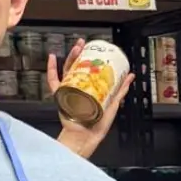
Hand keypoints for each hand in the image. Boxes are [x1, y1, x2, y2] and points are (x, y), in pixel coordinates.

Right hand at [49, 37, 134, 159]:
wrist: (86, 136)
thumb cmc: (97, 125)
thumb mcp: (112, 104)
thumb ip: (120, 91)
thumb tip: (129, 77)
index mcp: (89, 91)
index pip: (89, 72)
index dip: (91, 60)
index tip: (95, 50)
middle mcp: (77, 89)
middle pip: (77, 67)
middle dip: (80, 54)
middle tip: (83, 44)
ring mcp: (68, 91)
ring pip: (67, 70)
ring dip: (70, 57)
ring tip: (76, 47)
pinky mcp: (60, 96)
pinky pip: (53, 81)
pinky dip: (51, 69)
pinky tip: (52, 57)